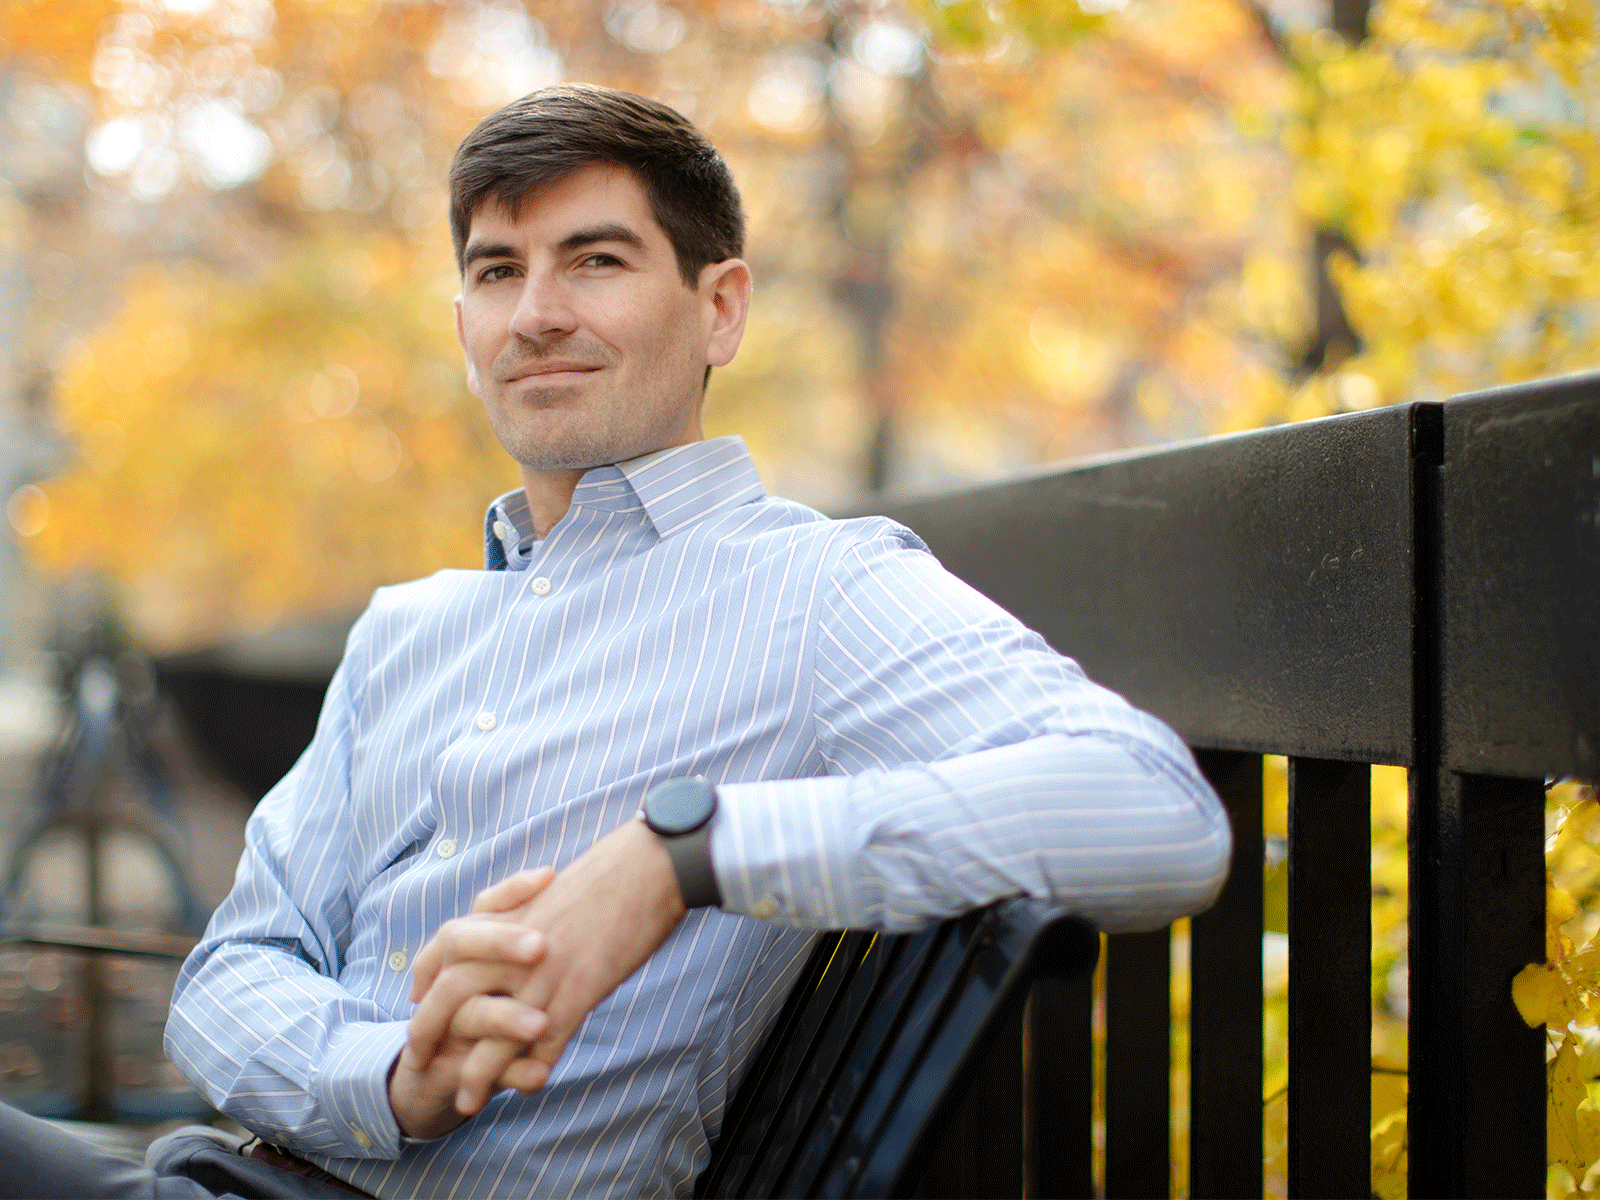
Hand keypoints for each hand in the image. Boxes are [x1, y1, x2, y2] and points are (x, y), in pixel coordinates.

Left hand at [405, 818, 686, 1115]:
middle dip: (429, 1031)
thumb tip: (532, 921)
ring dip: (475, 1073)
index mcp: (510, 913)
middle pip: (451, 993)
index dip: (425, 976)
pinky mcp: (575, 992)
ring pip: (491, 1031)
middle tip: (419, 1061)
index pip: (445, 946)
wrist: (650, 863)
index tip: (417, 997)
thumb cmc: (616, 869)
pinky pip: (541, 1044)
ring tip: (467, 1103)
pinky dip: (530, 1073)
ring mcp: (543, 970)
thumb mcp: (560, 887)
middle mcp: (515, 944)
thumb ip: (534, 909)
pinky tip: (527, 1090)